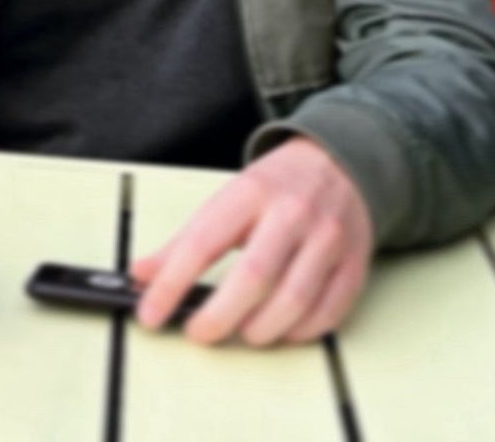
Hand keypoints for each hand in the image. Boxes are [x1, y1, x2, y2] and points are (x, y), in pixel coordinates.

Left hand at [132, 138, 372, 345]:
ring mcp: (328, 239)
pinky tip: (281, 330)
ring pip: (293, 300)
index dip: (171, 284)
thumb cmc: (277, 186)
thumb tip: (141, 276)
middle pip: (253, 278)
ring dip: (260, 330)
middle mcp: (292, 213)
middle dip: (219, 317)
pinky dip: (300, 332)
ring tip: (240, 332)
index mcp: (251, 192)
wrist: (339, 160)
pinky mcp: (353, 263)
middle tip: (199, 333)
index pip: (203, 244)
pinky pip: (328, 312)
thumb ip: (184, 241)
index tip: (150, 314)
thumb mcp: (226, 199)